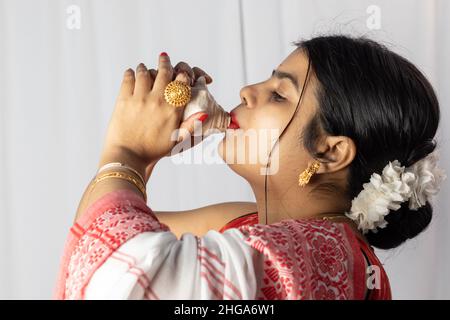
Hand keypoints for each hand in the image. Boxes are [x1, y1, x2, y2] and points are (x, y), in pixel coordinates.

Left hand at [99, 53, 189, 174]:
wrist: (129, 157)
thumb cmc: (154, 151)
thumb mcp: (177, 140)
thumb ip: (190, 125)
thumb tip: (205, 114)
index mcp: (172, 110)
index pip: (181, 83)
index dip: (183, 74)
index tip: (181, 72)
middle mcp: (158, 100)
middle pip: (164, 73)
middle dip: (165, 63)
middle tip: (164, 57)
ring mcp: (139, 99)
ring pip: (144, 73)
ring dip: (145, 67)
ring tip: (143, 66)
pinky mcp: (123, 100)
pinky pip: (128, 79)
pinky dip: (130, 73)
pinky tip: (131, 72)